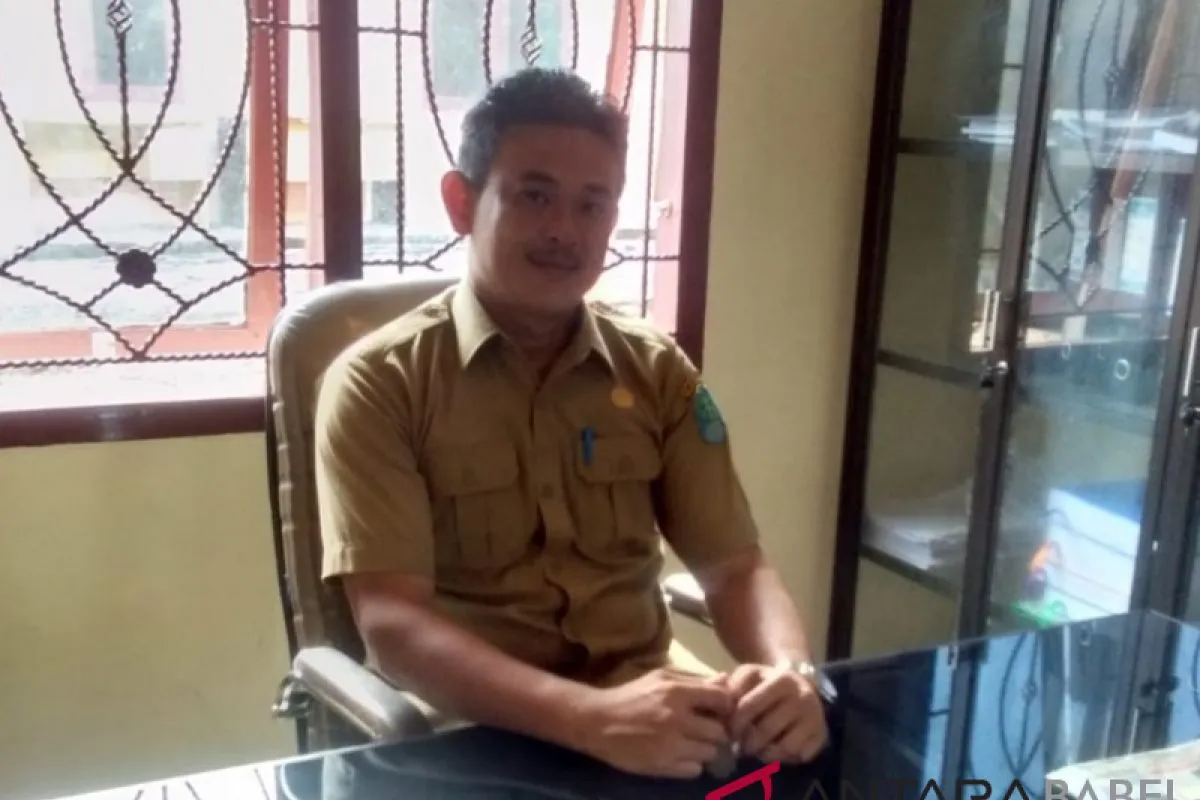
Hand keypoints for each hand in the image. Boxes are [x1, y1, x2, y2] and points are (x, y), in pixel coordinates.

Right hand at [575, 668, 734, 778]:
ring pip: (710, 753)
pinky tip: (681, 755)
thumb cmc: (630, 696)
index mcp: (676, 692)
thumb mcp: (660, 679)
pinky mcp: (663, 766)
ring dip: (705, 749)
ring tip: (693, 744)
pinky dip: (692, 764)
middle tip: (707, 730)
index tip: (718, 709)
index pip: (722, 698)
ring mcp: (671, 745)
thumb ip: (693, 680)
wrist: (597, 721)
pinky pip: (695, 770)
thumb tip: (724, 679)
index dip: (725, 705)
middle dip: (716, 731)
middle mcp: (677, 719)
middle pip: (720, 731)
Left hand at [727, 663, 826, 763]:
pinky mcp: (821, 736)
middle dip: (747, 743)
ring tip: (757, 749)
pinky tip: (774, 750)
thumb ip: (731, 687)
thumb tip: (720, 704)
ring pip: (785, 748)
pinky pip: (798, 756)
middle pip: (766, 731)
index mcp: (782, 680)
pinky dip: (783, 758)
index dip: (734, 723)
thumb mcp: (748, 676)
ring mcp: (815, 718)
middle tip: (740, 746)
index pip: (749, 706)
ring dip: (765, 753)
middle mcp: (803, 698)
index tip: (729, 730)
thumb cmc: (765, 683)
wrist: (799, 684)